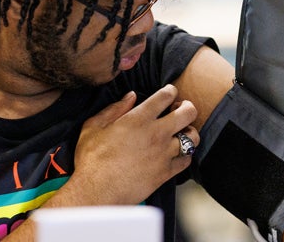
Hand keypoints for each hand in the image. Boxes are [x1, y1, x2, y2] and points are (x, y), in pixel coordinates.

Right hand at [68, 85, 199, 205]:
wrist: (95, 193)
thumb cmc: (91, 160)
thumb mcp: (93, 127)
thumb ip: (114, 109)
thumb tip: (130, 96)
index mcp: (139, 118)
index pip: (167, 95)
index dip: (170, 91)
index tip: (168, 94)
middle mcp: (156, 133)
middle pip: (188, 112)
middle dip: (187, 107)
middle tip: (180, 111)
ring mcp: (163, 153)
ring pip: (192, 137)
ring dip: (189, 132)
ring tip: (181, 133)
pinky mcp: (165, 173)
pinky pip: (187, 160)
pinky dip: (185, 155)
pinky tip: (176, 154)